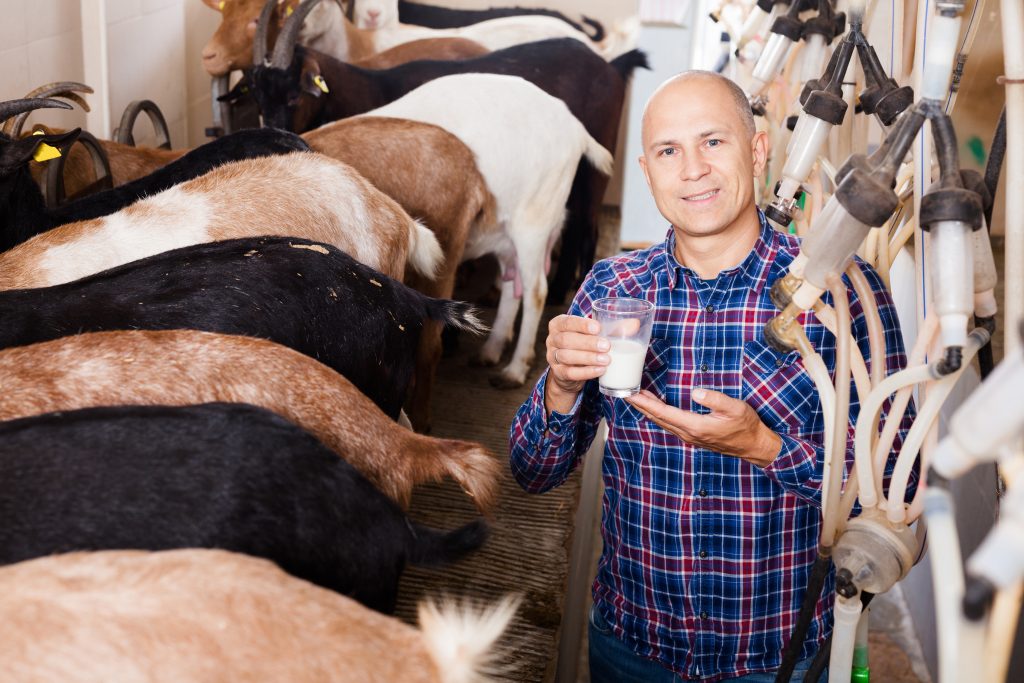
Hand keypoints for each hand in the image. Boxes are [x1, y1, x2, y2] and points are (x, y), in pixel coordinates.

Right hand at [544, 314, 608, 413]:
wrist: (572, 370)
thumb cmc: (585, 345)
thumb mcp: (597, 334)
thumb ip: (614, 328)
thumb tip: (635, 324)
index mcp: (559, 324)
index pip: (566, 322)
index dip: (581, 325)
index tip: (598, 328)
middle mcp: (552, 340)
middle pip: (566, 340)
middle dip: (587, 343)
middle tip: (607, 346)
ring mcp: (553, 357)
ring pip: (567, 357)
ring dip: (588, 358)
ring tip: (607, 360)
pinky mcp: (558, 373)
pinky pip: (570, 373)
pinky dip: (586, 372)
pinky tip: (600, 371)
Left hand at [626, 388, 782, 466]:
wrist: (754, 446)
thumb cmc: (746, 426)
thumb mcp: (735, 408)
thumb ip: (715, 399)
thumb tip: (696, 392)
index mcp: (695, 426)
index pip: (663, 413)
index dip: (645, 403)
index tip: (631, 394)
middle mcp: (688, 433)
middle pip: (657, 418)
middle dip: (640, 405)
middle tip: (625, 392)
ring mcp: (690, 436)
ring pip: (662, 422)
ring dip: (648, 410)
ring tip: (636, 397)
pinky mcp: (693, 436)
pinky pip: (670, 424)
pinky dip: (658, 414)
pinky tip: (655, 407)